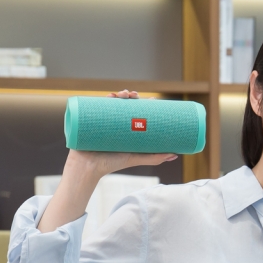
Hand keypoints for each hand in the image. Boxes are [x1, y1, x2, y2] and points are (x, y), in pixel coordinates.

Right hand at [38, 90, 177, 232]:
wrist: (88, 167)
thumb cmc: (111, 164)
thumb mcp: (135, 158)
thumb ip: (154, 157)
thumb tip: (175, 154)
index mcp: (126, 130)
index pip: (137, 113)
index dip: (145, 105)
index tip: (153, 100)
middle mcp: (116, 124)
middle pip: (126, 105)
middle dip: (132, 97)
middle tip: (136, 96)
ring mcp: (104, 121)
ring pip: (114, 103)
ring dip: (120, 94)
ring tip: (125, 94)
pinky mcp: (92, 120)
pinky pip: (98, 106)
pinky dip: (105, 98)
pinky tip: (111, 95)